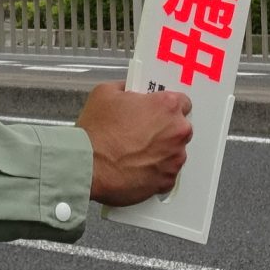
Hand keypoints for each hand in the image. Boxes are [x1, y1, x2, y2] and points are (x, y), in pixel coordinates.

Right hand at [77, 82, 192, 206]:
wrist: (86, 165)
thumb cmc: (96, 130)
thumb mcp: (105, 93)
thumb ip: (126, 88)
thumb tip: (131, 92)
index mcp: (167, 106)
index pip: (183, 103)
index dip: (168, 108)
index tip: (157, 113)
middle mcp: (177, 132)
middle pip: (180, 129)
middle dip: (165, 131)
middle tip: (142, 134)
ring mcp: (174, 159)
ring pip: (174, 153)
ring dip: (161, 153)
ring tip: (136, 155)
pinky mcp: (166, 182)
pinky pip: (166, 175)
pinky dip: (155, 173)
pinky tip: (136, 169)